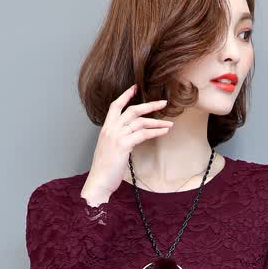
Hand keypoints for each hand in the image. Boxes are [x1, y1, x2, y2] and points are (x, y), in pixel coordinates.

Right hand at [81, 83, 172, 203]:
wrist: (98, 181)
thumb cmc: (105, 168)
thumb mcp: (110, 149)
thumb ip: (119, 139)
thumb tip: (132, 136)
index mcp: (106, 128)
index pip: (115, 106)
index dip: (125, 95)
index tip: (135, 87)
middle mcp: (110, 129)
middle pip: (132, 110)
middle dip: (149, 105)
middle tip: (163, 103)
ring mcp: (116, 136)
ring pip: (140, 122)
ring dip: (157, 121)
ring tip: (169, 123)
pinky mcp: (123, 144)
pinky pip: (143, 134)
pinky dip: (155, 131)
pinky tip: (164, 131)